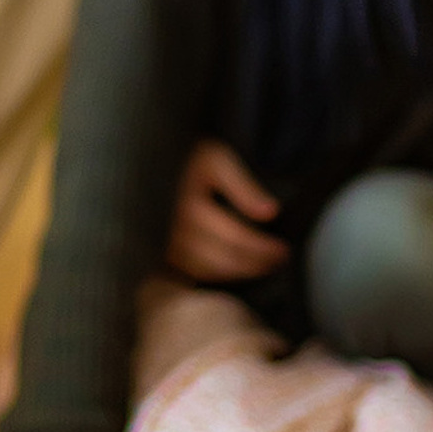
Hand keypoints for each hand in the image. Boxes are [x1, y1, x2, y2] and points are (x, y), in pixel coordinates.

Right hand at [166, 140, 288, 282]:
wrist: (148, 159)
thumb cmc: (188, 157)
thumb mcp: (218, 160)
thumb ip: (244, 187)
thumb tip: (270, 213)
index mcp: (189, 208)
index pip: (234, 238)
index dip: (262, 249)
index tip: (283, 250)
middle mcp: (170, 231)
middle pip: (219, 260)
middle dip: (253, 265)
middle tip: (277, 262)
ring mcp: (159, 244)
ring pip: (201, 271)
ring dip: (234, 273)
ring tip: (260, 267)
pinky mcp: (154, 250)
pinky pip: (183, 272)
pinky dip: (209, 274)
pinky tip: (228, 269)